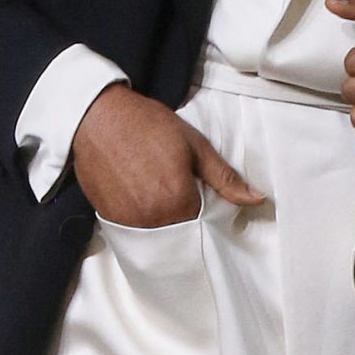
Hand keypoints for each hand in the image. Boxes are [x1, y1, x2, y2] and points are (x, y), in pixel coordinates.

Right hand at [71, 86, 263, 225]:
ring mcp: (128, 222)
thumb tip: (257, 199)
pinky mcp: (109, 220)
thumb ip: (225, 178)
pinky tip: (141, 198)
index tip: (202, 201)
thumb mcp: (194, 145)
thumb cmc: (147, 125)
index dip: (207, 217)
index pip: (204, 228)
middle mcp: (153, 218)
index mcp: (178, 200)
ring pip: (158, 238)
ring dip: (164, 225)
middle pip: (181, 237)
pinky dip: (143, 223)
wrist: (97, 116)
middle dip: (187, 224)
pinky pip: (135, 233)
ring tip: (159, 195)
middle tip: (180, 196)